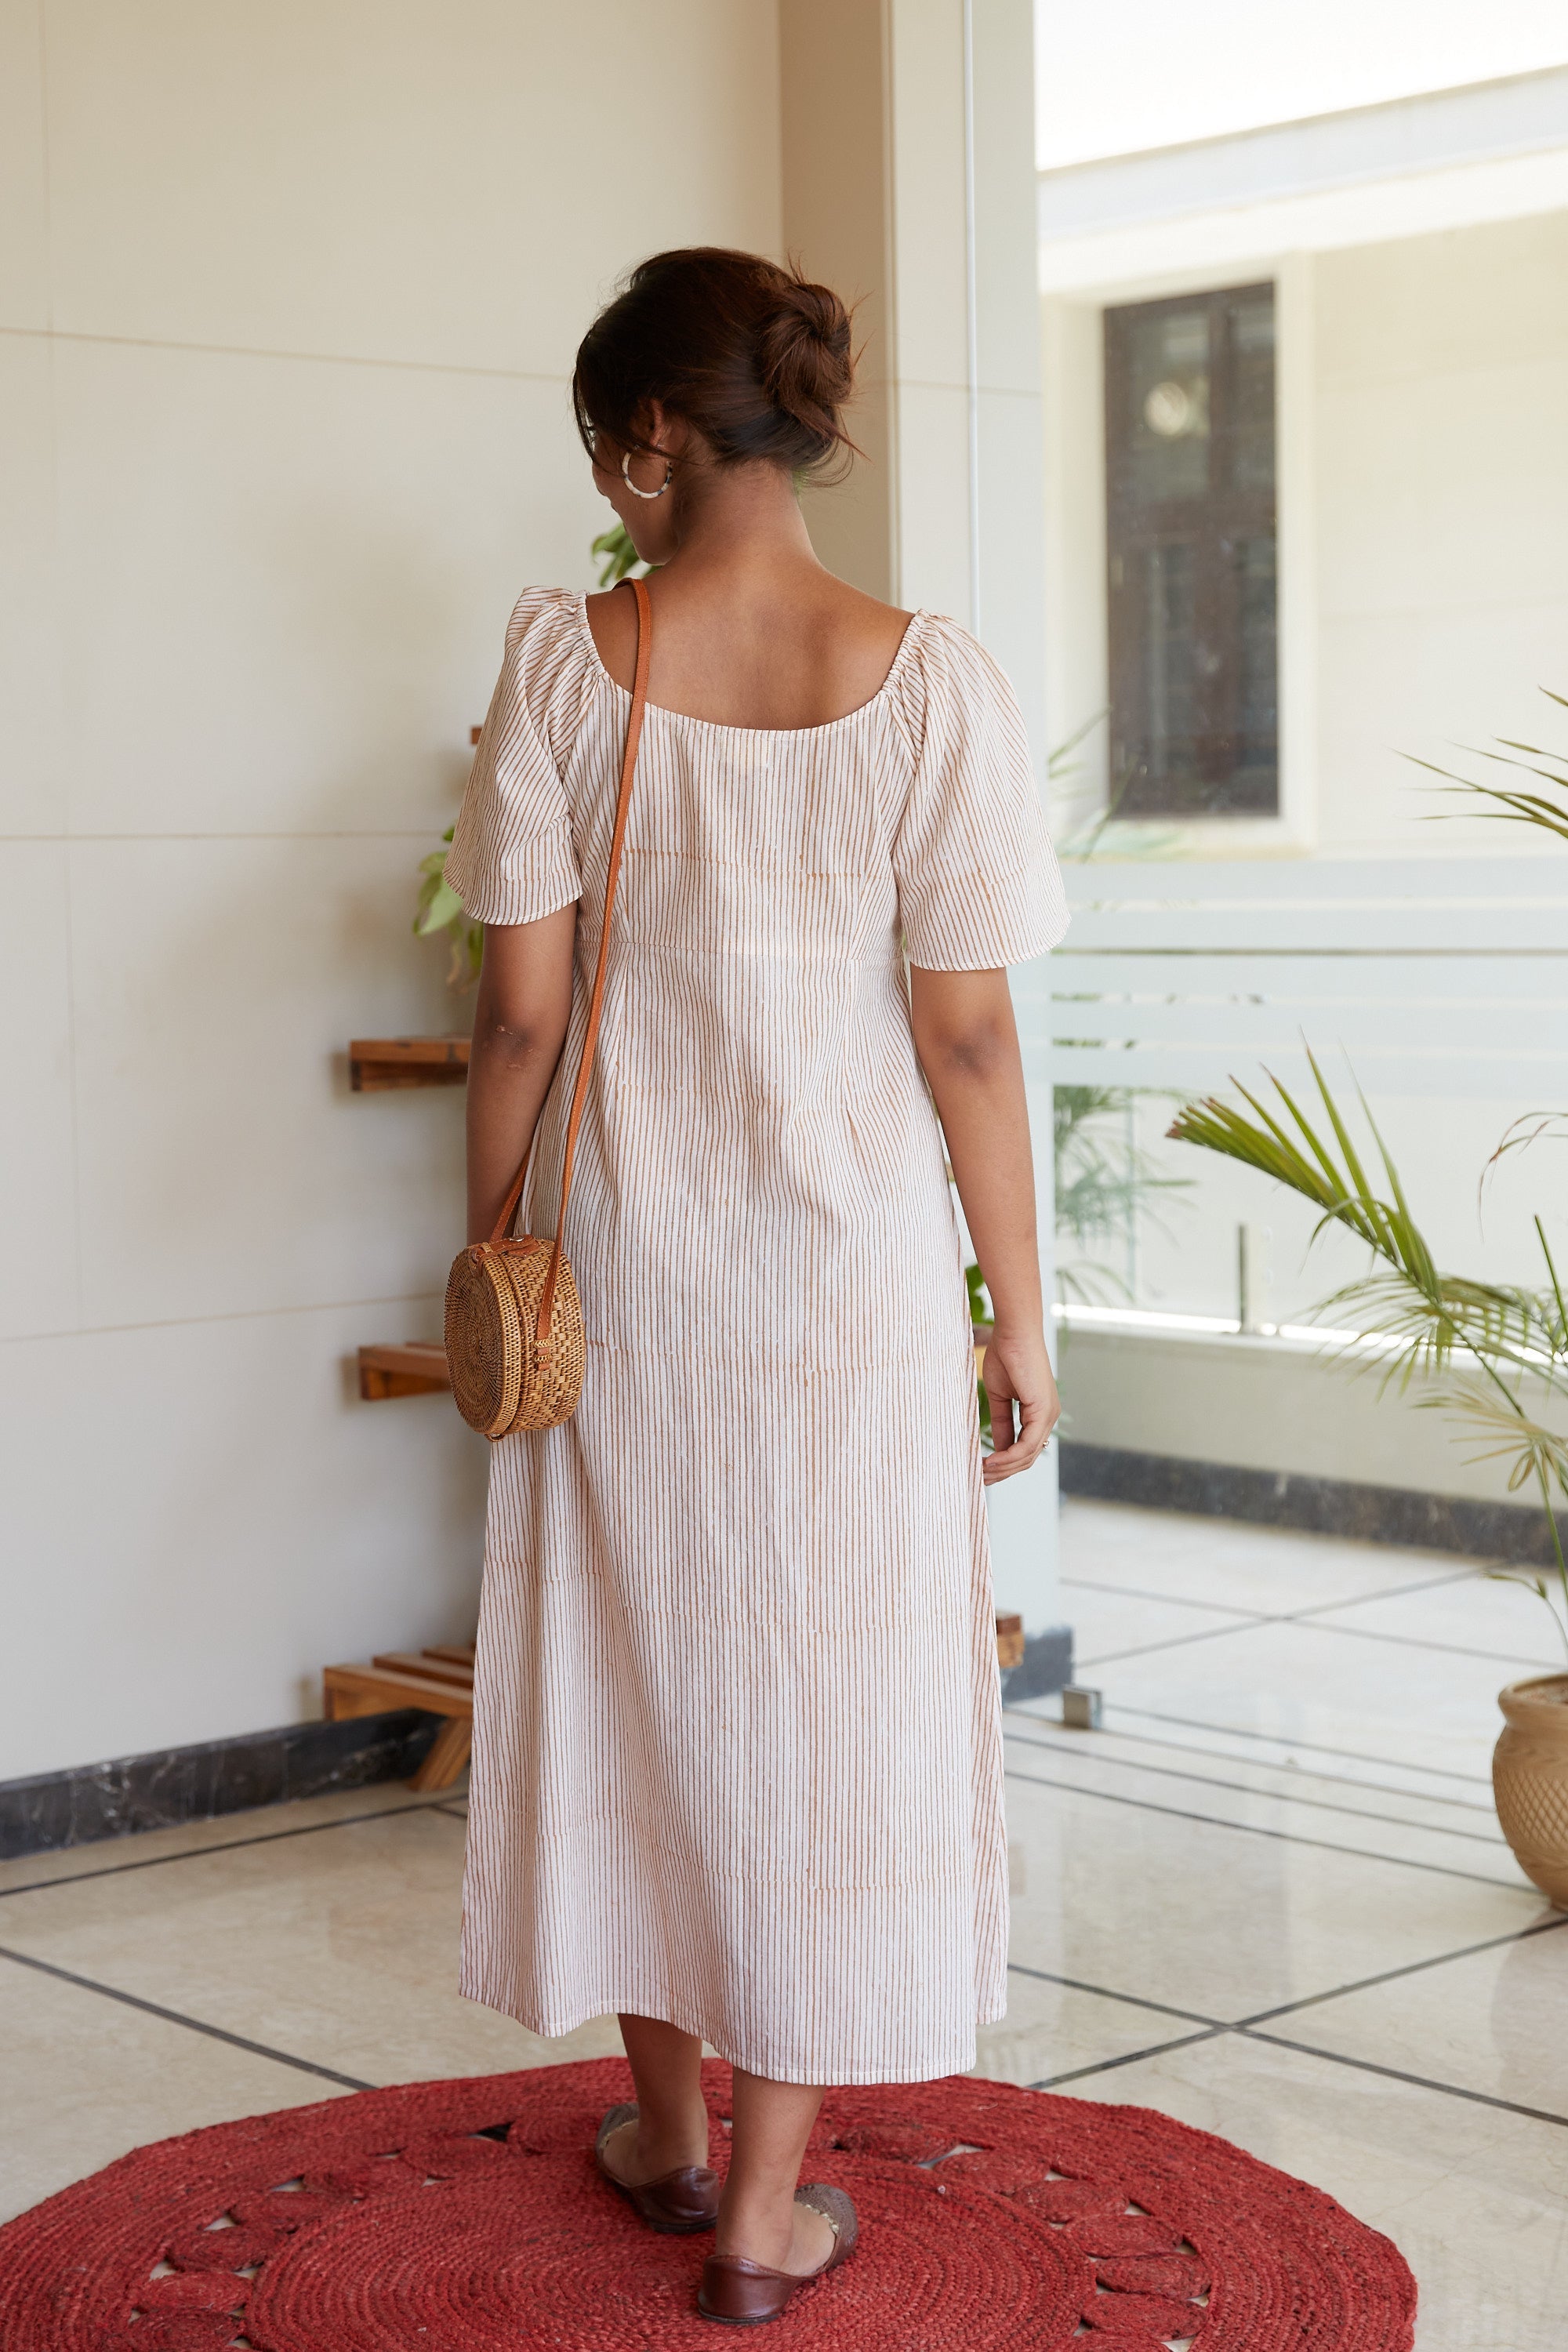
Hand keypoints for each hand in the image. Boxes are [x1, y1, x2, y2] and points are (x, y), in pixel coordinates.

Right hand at [982, 1324, 1058, 1483]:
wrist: (1013, 1333)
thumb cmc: (1005, 1355)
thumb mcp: (999, 1397)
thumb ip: (1001, 1423)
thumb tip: (997, 1448)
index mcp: (1040, 1412)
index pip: (1025, 1448)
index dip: (1004, 1463)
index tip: (983, 1469)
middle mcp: (1048, 1417)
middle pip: (1028, 1457)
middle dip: (1003, 1471)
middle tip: (980, 1478)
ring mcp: (1048, 1415)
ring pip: (1027, 1456)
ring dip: (1003, 1468)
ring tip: (981, 1473)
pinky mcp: (1043, 1411)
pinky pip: (1027, 1445)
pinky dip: (1008, 1457)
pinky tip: (991, 1461)